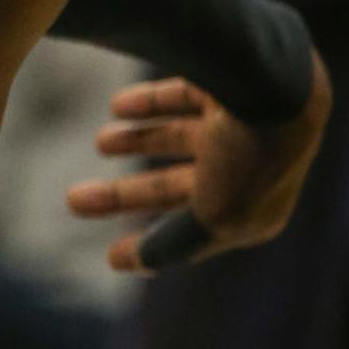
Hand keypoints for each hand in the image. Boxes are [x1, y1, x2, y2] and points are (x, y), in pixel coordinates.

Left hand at [66, 51, 331, 270]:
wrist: (275, 86)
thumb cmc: (247, 160)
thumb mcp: (211, 218)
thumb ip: (174, 244)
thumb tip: (133, 263)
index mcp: (252, 211)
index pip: (192, 234)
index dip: (153, 246)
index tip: (110, 258)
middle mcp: (246, 170)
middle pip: (175, 186)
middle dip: (124, 195)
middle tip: (73, 201)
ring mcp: (235, 127)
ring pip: (176, 138)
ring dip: (135, 142)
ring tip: (100, 143)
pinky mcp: (225, 88)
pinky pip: (183, 96)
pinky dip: (150, 102)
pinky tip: (118, 106)